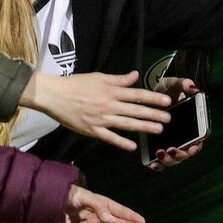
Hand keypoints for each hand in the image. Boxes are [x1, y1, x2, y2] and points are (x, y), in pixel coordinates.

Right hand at [22, 71, 171, 151]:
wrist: (53, 95)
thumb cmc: (76, 84)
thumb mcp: (99, 77)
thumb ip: (119, 79)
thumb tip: (136, 75)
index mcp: (112, 91)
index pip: (137, 95)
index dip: (153, 98)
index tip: (167, 101)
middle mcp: (109, 105)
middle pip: (136, 111)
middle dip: (154, 115)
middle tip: (169, 119)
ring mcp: (101, 119)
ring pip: (126, 124)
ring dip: (144, 127)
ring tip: (159, 130)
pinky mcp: (92, 130)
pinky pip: (109, 137)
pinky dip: (121, 142)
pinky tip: (133, 147)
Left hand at [63, 184, 144, 222]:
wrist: (51, 202)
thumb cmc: (71, 195)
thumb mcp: (86, 197)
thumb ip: (98, 207)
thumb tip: (109, 219)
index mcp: (102, 203)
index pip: (119, 210)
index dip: (130, 215)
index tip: (141, 221)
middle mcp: (99, 213)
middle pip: (115, 219)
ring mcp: (90, 221)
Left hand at [145, 77, 203, 171]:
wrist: (152, 94)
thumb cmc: (167, 90)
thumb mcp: (174, 84)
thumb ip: (183, 84)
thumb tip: (192, 88)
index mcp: (192, 124)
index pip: (199, 139)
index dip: (197, 146)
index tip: (192, 147)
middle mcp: (184, 136)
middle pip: (185, 152)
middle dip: (179, 155)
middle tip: (171, 150)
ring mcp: (171, 142)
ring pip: (173, 159)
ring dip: (168, 160)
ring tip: (160, 155)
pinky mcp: (158, 146)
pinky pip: (160, 160)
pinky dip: (157, 164)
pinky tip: (152, 164)